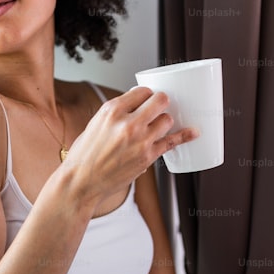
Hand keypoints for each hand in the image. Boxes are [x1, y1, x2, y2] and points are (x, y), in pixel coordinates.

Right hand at [64, 86, 197, 207]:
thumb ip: (116, 114)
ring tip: (158, 126)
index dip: (147, 94)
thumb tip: (134, 107)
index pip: (141, 91)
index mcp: (111, 110)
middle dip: (161, 101)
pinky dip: (184, 136)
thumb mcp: (95, 124)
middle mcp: (127, 122)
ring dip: (164, 121)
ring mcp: (140, 140)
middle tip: (159, 107)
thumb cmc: (84, 155)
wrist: (81, 182)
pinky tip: (193, 132)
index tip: (147, 98)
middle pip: (159, 100)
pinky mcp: (148, 157)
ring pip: (167, 120)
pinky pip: (171, 142)